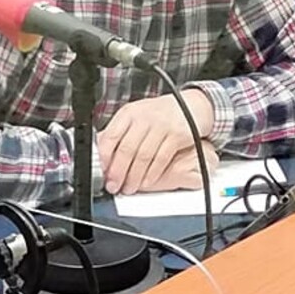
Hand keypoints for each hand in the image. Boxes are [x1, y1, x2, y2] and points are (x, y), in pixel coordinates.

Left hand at [96, 90, 216, 195]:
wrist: (191, 106)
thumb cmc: (162, 114)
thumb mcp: (138, 115)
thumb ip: (121, 131)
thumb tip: (103, 154)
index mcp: (129, 113)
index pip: (110, 137)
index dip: (105, 158)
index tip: (103, 172)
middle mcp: (144, 117)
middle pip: (126, 149)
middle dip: (118, 172)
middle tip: (114, 185)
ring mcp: (162, 126)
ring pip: (143, 156)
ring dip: (134, 177)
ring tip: (129, 187)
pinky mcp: (177, 136)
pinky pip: (161, 159)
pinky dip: (152, 174)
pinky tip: (146, 182)